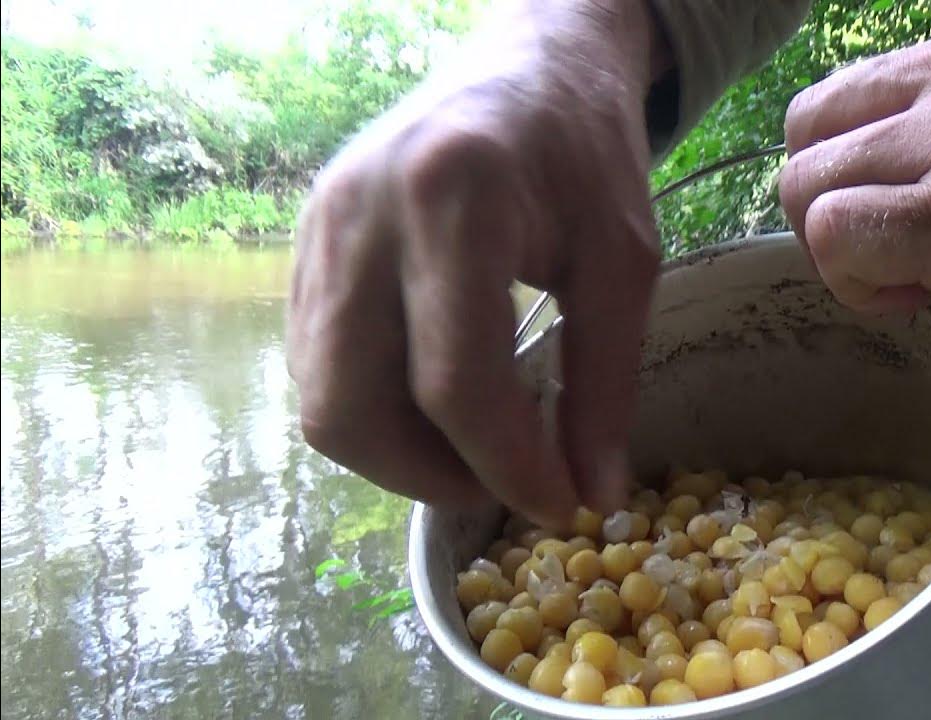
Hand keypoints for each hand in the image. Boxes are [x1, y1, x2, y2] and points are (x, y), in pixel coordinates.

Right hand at [286, 1, 663, 527]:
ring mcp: (319, 228)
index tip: (561, 505)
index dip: (509, 467)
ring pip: (320, 396)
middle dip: (430, 477)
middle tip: (506, 481)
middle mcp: (362, 217)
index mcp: (452, 201)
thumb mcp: (624, 258)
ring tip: (477, 443)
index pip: (456, 382)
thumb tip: (590, 495)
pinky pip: (316, 360)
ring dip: (396, 451)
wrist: (526, 65)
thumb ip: (605, 382)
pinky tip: (438, 395)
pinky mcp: (305, 241)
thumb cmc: (585, 152)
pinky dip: (374, 404)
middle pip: (350, 408)